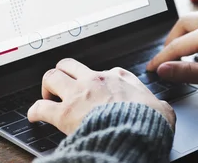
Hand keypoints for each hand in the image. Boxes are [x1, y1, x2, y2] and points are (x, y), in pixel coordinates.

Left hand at [28, 58, 175, 134]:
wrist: (135, 133)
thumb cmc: (148, 122)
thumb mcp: (162, 109)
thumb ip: (158, 105)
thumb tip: (163, 110)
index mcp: (119, 77)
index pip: (103, 71)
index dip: (97, 80)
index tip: (96, 89)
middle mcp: (95, 80)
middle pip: (69, 64)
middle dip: (63, 73)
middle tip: (63, 85)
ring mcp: (78, 94)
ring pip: (52, 76)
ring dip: (47, 86)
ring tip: (47, 96)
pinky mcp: (65, 113)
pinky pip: (40, 107)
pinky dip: (34, 111)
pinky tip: (34, 116)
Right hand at [146, 9, 197, 94]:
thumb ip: (190, 72)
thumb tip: (165, 69)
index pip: (177, 45)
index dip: (162, 58)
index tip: (151, 68)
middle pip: (183, 23)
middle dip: (171, 40)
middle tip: (167, 58)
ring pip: (197, 19)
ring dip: (186, 34)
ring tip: (184, 53)